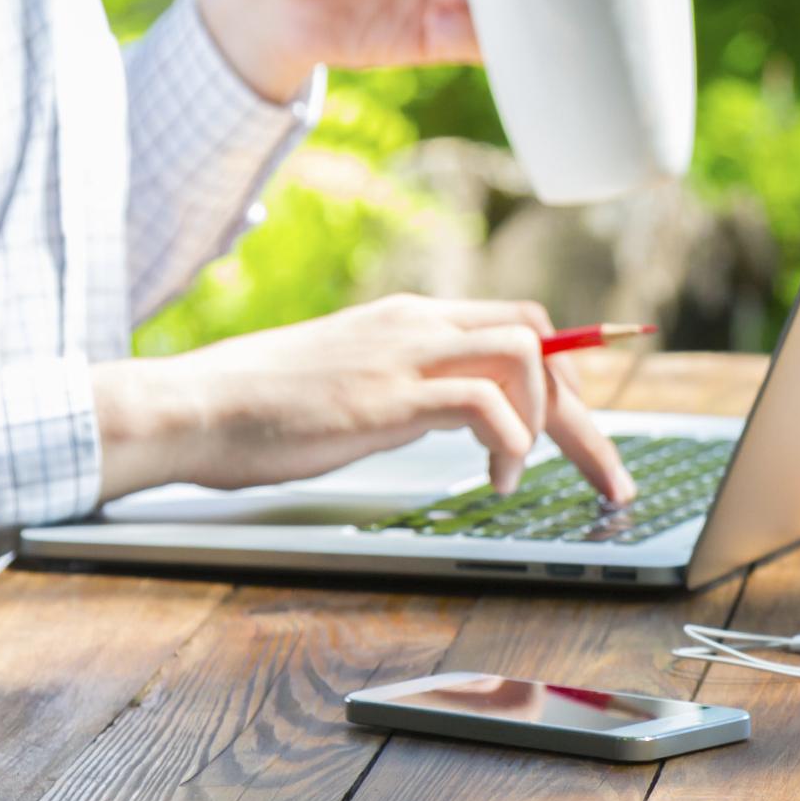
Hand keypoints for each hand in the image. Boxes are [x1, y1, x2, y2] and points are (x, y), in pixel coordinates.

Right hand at [88, 294, 635, 505]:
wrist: (192, 407)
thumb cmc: (256, 408)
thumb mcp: (347, 384)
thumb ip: (402, 387)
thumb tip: (443, 414)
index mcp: (411, 319)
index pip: (517, 323)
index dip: (567, 370)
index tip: (590, 423)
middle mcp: (419, 323)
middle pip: (540, 338)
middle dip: (585, 408)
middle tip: (607, 476)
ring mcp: (406, 354)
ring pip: (528, 355)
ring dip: (552, 419)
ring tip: (532, 473)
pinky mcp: (390, 396)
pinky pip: (487, 405)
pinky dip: (510, 444)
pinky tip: (495, 481)